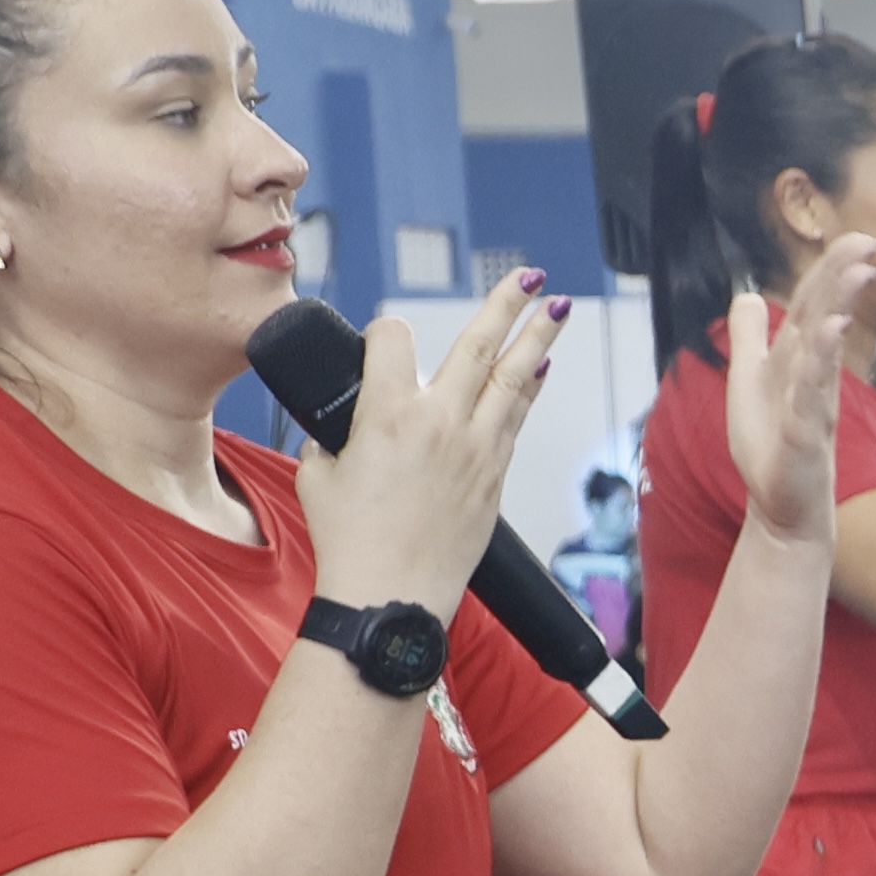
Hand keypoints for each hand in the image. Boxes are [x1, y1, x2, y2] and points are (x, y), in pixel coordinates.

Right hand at [304, 271, 562, 613]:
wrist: (390, 598)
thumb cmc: (349, 542)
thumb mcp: (318, 474)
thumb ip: (334, 436)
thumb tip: (349, 428)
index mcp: (386, 414)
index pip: (393, 338)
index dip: (383, 333)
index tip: (381, 342)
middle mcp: (439, 422)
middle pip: (478, 344)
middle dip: (506, 304)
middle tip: (527, 277)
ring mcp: (475, 448)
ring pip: (513, 379)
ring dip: (537, 339)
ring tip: (557, 307)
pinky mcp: (495, 477)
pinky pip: (515, 418)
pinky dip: (527, 390)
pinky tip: (537, 370)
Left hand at [722, 246, 872, 547]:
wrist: (781, 509)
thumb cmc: (772, 448)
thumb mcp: (749, 381)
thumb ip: (749, 338)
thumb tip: (744, 294)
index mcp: (796, 359)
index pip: (812, 303)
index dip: (830, 268)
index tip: (858, 238)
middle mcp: (810, 374)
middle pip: (824, 314)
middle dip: (844, 274)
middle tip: (871, 241)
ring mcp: (811, 402)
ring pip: (823, 346)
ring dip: (840, 306)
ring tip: (859, 272)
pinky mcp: (804, 433)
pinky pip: (812, 391)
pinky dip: (819, 360)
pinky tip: (829, 332)